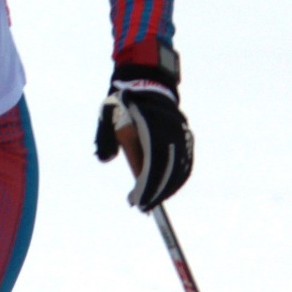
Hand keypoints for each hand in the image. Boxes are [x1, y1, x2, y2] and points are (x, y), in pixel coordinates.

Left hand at [96, 64, 193, 211]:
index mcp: (150, 123)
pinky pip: (185, 162)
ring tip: (153, 202)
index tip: (137, 200)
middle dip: (156, 191)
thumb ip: (105, 137)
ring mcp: (181, 133)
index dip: (146, 184)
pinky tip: (167, 189)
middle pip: (168, 168)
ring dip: (168, 188)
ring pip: (180, 167)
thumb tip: (105, 159)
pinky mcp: (186, 136)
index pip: (152, 161)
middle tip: (143, 207)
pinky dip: (177, 178)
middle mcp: (170, 129)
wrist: (147, 83)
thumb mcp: (106, 113)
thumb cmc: (122, 102)